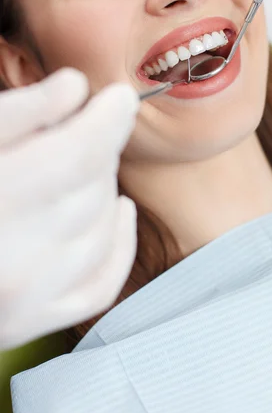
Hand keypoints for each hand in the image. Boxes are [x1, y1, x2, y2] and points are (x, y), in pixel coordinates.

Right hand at [0, 69, 138, 349]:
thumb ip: (19, 112)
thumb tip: (75, 88)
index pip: (78, 154)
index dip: (108, 120)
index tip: (119, 96)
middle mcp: (9, 263)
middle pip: (92, 188)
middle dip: (99, 148)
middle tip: (87, 127)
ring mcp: (22, 303)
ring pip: (101, 229)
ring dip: (103, 188)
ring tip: (82, 166)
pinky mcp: (30, 324)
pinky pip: (103, 282)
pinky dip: (119, 241)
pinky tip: (119, 210)